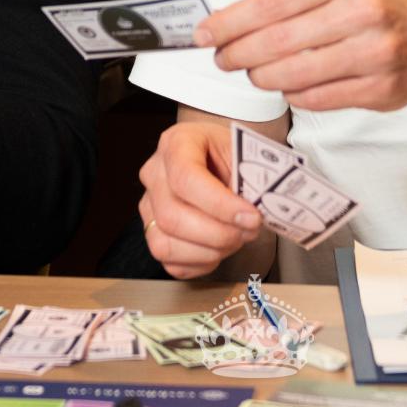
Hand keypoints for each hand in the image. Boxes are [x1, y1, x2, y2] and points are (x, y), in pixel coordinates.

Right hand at [137, 122, 263, 278]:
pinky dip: (202, 263)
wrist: (220, 158)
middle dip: (219, 234)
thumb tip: (257, 213)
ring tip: (237, 238)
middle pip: (172, 216)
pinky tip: (220, 248)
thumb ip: (250, 179)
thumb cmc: (231, 154)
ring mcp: (149, 206)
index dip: (219, 204)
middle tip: (250, 230)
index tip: (251, 217)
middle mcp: (154, 174)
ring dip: (210, 251)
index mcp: (176, 143)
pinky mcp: (153, 234)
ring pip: (165, 245)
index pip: (185, 178)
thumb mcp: (244, 152)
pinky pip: (171, 263)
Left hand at [203, 0, 406, 110]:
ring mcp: (374, 52)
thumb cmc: (379, 7)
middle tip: (221, 59)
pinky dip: (293, 94)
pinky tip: (287, 86)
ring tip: (252, 74)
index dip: (230, 22)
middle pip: (277, 40)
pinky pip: (316, 98)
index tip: (204, 34)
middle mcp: (362, 11)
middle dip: (238, 53)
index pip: (271, 2)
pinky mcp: (379, 88)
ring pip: (294, 74)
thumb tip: (231, 21)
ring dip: (261, 78)